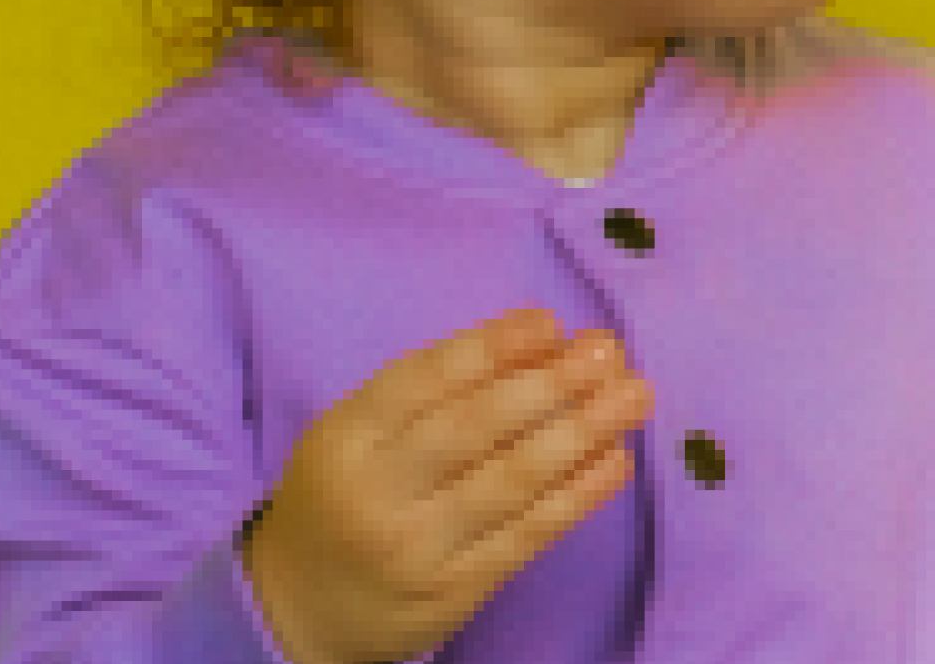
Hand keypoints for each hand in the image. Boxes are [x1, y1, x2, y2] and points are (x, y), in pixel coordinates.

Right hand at [242, 309, 654, 663]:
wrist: (299, 610)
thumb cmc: (351, 494)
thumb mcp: (363, 433)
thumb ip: (438, 388)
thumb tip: (546, 339)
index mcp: (346, 438)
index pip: (421, 382)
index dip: (490, 348)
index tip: (551, 322)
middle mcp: (374, 493)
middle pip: (472, 429)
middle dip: (549, 385)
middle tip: (608, 353)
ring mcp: (414, 549)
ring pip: (509, 482)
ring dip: (582, 432)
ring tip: (634, 395)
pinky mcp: (453, 594)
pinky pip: (526, 536)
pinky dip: (578, 495)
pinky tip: (616, 459)